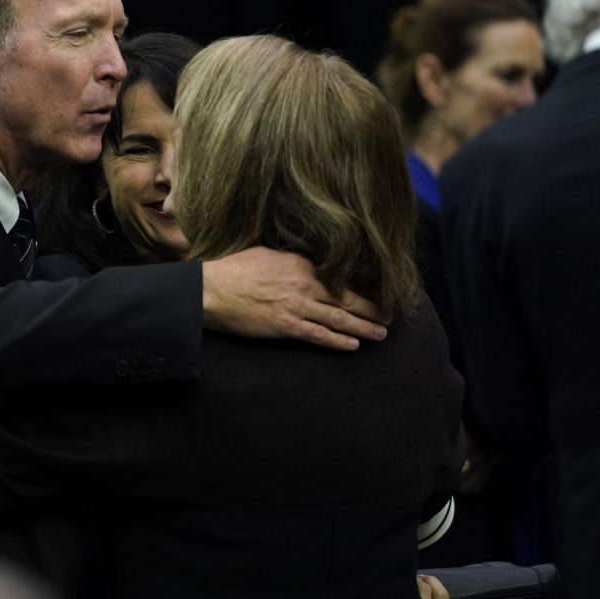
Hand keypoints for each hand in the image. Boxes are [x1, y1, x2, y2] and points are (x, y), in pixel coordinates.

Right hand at [201, 247, 388, 349]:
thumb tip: (303, 263)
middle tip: (389, 317)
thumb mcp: (266, 254)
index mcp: (300, 264)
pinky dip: (339, 340)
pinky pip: (319, 335)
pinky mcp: (285, 326)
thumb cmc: (232, 270)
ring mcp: (296, 306)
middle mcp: (304, 284)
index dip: (359, 288)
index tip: (374, 294)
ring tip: (381, 334)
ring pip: (339, 318)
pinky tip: (354, 344)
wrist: (211, 290)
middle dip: (371, 309)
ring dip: (364, 327)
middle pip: (346, 298)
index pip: (338, 277)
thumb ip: (290, 260)